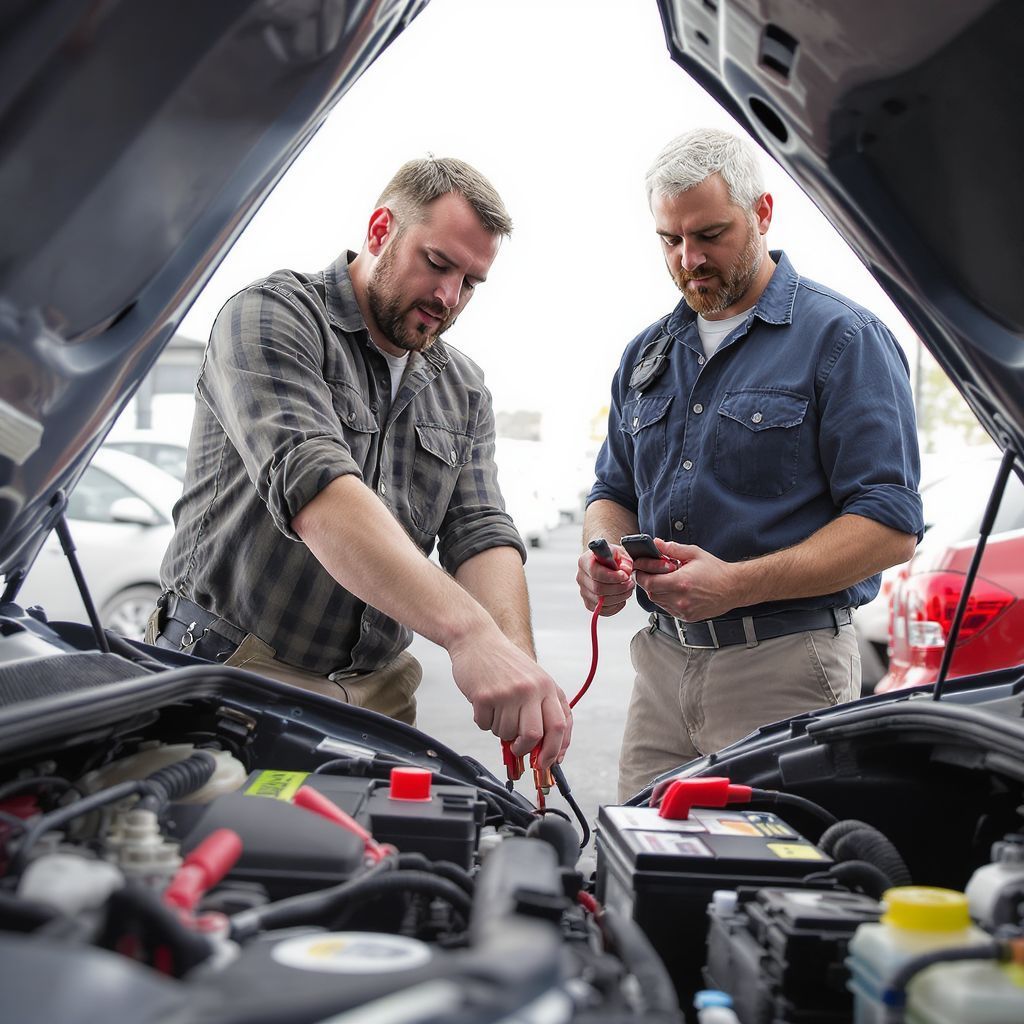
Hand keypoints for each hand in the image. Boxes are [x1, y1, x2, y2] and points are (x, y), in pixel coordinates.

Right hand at [448, 629, 571, 766]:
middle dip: (525, 749)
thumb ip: (542, 710)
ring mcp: (508, 692)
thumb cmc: (505, 664)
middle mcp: (531, 689)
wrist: (476, 639)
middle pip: (535, 736)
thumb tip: (547, 751)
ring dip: (500, 730)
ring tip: (497, 709)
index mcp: (547, 686)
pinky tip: (484, 703)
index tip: (547, 764)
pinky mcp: (484, 696)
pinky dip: (483, 721)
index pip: (560, 726)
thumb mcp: (533, 681)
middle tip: (517, 749)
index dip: (555, 750)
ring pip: (506, 733)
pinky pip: (485, 726)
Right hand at [577, 544, 634, 615]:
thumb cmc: (612, 557)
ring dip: (620, 597)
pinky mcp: (589, 603)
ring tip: (628, 589)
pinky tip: (622, 597)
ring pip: (601, 602)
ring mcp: (584, 592)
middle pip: (598, 589)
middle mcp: (581, 577)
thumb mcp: (620, 553)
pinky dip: (616, 606)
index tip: (625, 576)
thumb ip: (624, 561)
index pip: (595, 573)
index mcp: (585, 561)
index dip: (612, 577)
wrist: (607, 564)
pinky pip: (603, 611)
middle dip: (619, 588)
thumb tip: (625, 572)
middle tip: (630, 583)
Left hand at [634, 539, 743, 620]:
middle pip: (651, 592)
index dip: (641, 574)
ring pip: (658, 601)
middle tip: (651, 571)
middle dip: (648, 581)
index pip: (649, 582)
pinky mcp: (687, 617)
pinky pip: (668, 608)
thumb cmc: (716, 571)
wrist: (733, 588)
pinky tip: (674, 590)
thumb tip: (656, 543)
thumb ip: (672, 548)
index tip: (640, 567)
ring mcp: (684, 610)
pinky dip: (666, 599)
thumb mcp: (694, 554)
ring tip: (665, 580)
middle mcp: (681, 599)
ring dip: (657, 590)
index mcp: (681, 582)